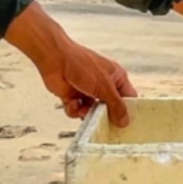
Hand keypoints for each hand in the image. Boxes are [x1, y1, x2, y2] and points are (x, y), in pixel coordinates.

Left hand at [5, 3, 136, 125]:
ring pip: (92, 112)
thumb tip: (125, 121)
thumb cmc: (81, 64)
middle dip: (104, 116)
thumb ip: (116, 105)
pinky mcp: (73, 96)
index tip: (126, 125)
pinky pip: (77, 111)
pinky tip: (72, 102)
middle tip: (103, 122)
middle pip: (110, 108)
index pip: (128, 98)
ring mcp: (88, 91)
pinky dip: (74, 109)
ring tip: (83, 109)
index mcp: (116, 77)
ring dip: (86, 114)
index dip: (128, 111)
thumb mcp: (104, 86)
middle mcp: (103, 85)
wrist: (54, 59)